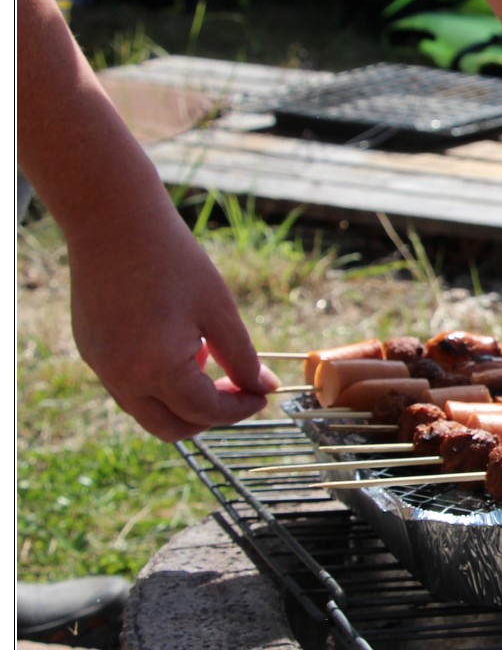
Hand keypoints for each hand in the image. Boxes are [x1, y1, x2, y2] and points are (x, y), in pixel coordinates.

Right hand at [64, 196, 279, 441]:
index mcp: (156, 368)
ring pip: (147, 411)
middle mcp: (121, 377)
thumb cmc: (172, 259)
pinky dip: (157, 383)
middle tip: (238, 390)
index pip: (205, 412)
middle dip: (209, 417)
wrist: (112, 221)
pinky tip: (178, 344)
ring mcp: (100, 367)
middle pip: (171, 429)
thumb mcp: (219, 310)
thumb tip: (263, 388)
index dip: (241, 408)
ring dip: (182, 400)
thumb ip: (243, 357)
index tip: (262, 393)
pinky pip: (127, 387)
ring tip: (206, 356)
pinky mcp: (91, 352)